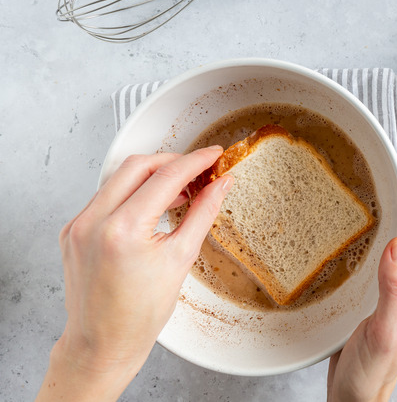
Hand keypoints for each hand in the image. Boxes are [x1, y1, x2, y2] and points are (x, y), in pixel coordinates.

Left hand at [37, 147, 232, 401]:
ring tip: (179, 191)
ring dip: (151, 176)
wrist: (103, 344)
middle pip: (138, 165)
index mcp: (123, 229)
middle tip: (199, 171)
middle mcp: (94, 221)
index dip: (195, 161)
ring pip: (119, 178)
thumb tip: (221, 184)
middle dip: (172, 162)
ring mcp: (78, 224)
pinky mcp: (72, 230)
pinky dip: (132, 193)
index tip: (214, 156)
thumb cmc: (140, 314)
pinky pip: (105, 197)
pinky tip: (152, 206)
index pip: (166, 176)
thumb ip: (202, 213)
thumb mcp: (181, 259)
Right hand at [327, 164, 396, 401]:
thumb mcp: (385, 330)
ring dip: (393, 217)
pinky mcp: (370, 300)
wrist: (354, 400)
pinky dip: (372, 238)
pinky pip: (376, 260)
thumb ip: (393, 289)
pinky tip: (360, 232)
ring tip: (384, 191)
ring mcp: (390, 295)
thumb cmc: (372, 373)